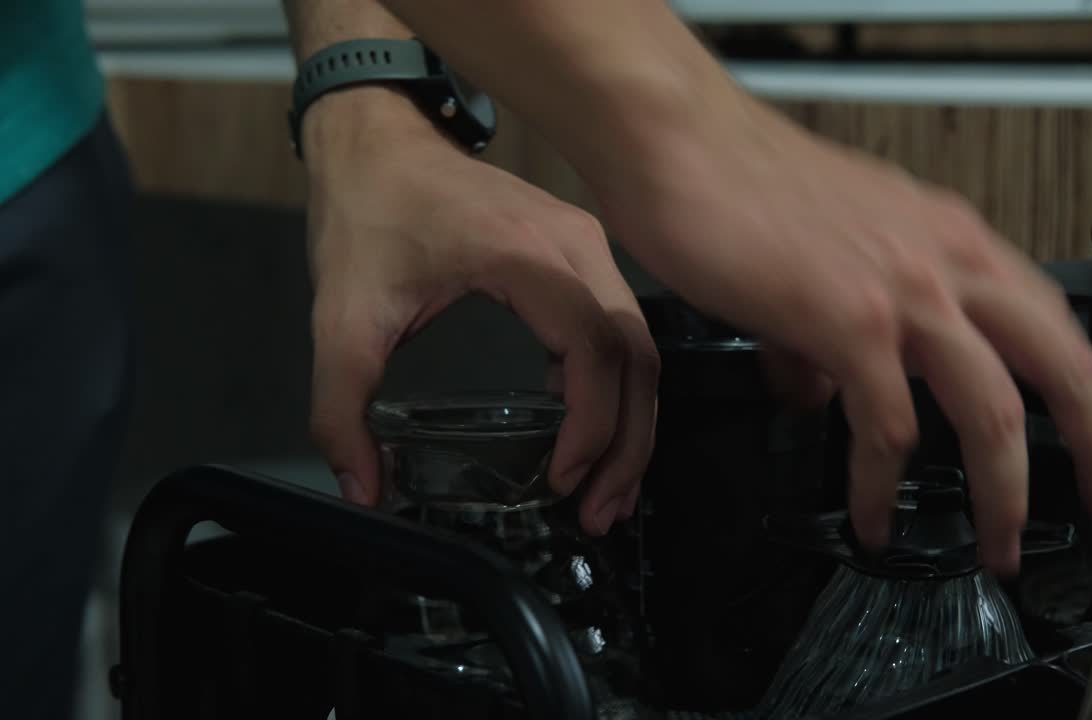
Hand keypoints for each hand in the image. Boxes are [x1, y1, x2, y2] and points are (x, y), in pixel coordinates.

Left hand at [300, 86, 657, 535]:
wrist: (379, 141)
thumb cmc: (366, 217)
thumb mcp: (340, 317)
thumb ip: (340, 407)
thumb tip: (360, 490)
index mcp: (526, 256)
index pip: (592, 348)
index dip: (591, 424)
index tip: (561, 481)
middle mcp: (576, 245)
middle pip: (635, 354)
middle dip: (627, 443)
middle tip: (600, 513)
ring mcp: (587, 244)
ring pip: (639, 345)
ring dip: (632, 423)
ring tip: (605, 493)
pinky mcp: (583, 251)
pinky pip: (620, 328)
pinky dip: (619, 388)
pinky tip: (588, 436)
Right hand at [591, 97, 1091, 574]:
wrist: (682, 147)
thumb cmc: (741, 180)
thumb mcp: (825, 246)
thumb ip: (841, 324)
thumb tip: (823, 391)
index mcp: (950, 237)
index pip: (1050, 319)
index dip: (1083, 387)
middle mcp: (947, 261)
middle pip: (1060, 365)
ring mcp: (906, 294)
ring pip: (993, 414)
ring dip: (1004, 494)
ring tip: (998, 546)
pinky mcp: (850, 324)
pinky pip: (886, 430)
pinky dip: (881, 487)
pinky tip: (872, 519)